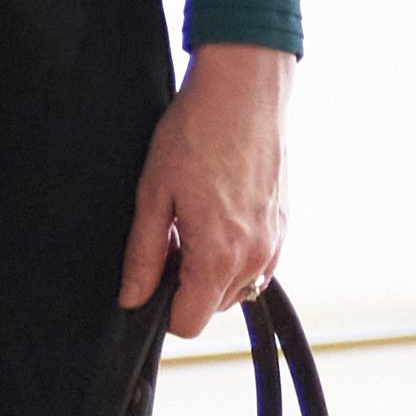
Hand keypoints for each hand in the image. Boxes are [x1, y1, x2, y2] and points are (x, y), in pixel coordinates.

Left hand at [119, 43, 293, 335]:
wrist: (243, 91)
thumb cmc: (195, 135)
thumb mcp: (152, 195)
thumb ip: (142, 255)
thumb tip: (132, 298)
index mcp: (219, 257)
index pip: (189, 323)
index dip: (161, 307)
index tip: (150, 274)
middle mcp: (255, 259)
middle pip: (212, 306)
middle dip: (185, 284)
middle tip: (168, 235)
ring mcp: (275, 244)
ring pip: (236, 287)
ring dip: (210, 268)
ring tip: (192, 219)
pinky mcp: (284, 227)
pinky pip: (256, 263)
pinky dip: (233, 251)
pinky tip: (216, 211)